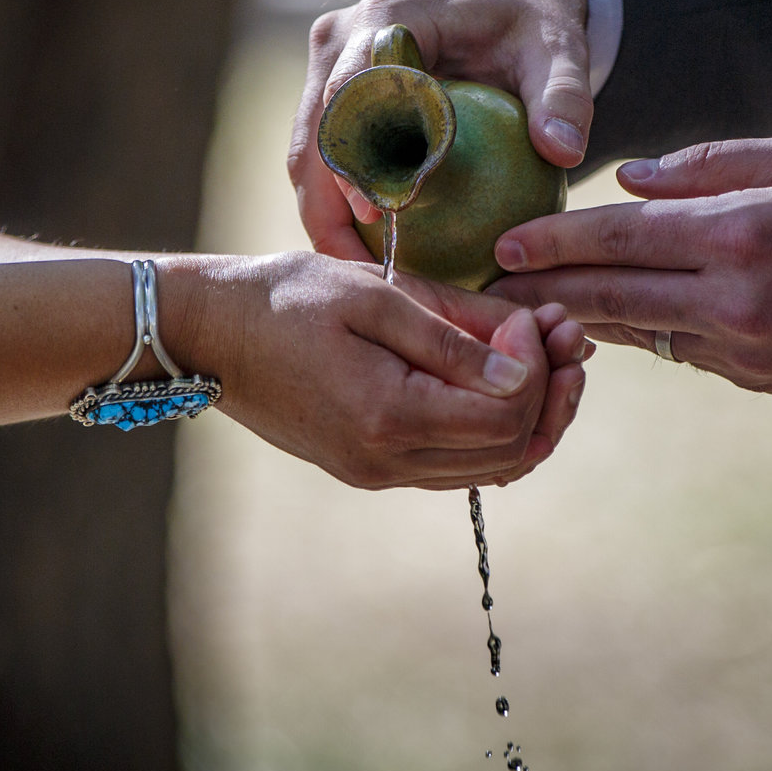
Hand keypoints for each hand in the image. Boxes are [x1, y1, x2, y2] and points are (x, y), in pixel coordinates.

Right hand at [170, 252, 588, 490]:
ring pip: (491, 466)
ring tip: (543, 352)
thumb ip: (454, 336)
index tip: (530, 315)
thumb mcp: (375, 296)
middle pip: (511, 450)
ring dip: (530, 412)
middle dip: (550, 391)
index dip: (538, 366)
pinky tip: (501, 381)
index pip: (506, 414)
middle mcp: (386, 463)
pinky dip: (492, 429)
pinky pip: (457, 465)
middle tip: (560, 331)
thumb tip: (527, 367)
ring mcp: (378, 474)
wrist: (211, 334)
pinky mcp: (371, 468)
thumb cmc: (288, 298)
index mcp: (388, 417)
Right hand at [291, 0, 592, 256]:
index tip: (374, 213)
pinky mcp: (336, 93)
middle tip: (356, 271)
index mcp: (387, 18)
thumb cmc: (532, 18)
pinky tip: (371, 255)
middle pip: (314, 133)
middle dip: (326, 205)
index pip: (351, 93)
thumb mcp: (558, 49)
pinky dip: (340, 204)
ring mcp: (331, 66)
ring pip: (308, 151)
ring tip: (358, 275)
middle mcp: (342, 40)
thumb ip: (564, 96)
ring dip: (325, 213)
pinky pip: (327, 156)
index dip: (353, 156)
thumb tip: (563, 153)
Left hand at [485, 135, 771, 414]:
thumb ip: (714, 165)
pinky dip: (634, 332)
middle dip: (539, 290)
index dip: (555, 242)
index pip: (623, 239)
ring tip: (522, 305)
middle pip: (610, 295)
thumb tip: (631, 181)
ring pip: (634, 331)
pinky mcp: (749, 377)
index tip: (503, 243)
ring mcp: (740, 348)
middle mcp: (733, 300)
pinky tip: (598, 320)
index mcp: (742, 236)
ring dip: (574, 318)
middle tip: (484, 286)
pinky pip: (675, 350)